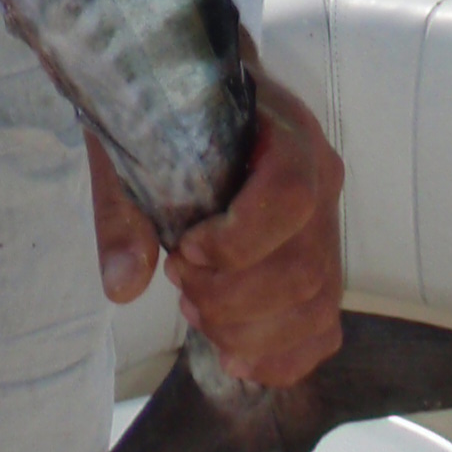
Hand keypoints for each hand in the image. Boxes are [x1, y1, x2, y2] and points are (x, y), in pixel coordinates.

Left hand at [86, 59, 345, 388]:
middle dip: (232, 298)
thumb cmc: (167, 115)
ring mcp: (328, 226)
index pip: (290, 195)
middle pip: (303, 266)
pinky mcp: (322, 266)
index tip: (183, 249)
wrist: (192, 94)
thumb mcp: (131, 144)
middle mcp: (321, 179)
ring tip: (197, 312)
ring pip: (316, 305)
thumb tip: (123, 285)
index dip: (239, 239)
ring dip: (249, 332)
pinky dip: (280, 358)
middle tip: (178, 283)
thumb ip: (124, 210)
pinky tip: (234, 355)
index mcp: (285, 132)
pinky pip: (323, 330)